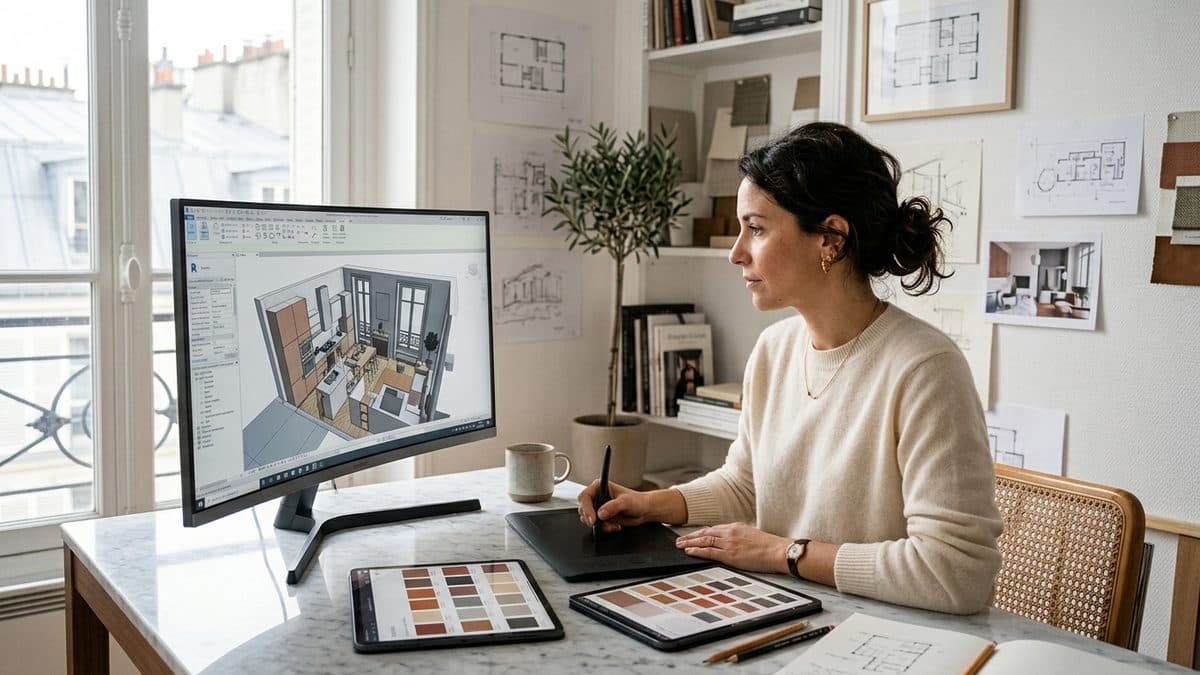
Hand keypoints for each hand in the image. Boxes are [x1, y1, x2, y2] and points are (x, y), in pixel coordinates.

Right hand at [577, 480, 650, 533]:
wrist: (645, 511)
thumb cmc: (637, 501)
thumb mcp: (626, 502)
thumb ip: (613, 506)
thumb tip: (601, 513)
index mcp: (600, 486)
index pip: (585, 496)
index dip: (586, 508)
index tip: (593, 518)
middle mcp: (598, 496)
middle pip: (583, 508)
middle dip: (590, 518)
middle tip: (598, 523)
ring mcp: (599, 507)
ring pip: (587, 518)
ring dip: (598, 524)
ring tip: (611, 524)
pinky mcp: (602, 517)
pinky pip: (595, 525)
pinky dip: (603, 528)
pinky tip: (614, 526)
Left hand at [674, 523, 791, 573]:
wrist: (778, 551)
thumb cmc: (770, 546)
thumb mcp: (752, 535)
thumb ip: (740, 537)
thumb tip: (734, 542)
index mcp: (736, 527)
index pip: (714, 528)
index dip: (701, 532)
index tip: (693, 535)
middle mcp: (730, 532)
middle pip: (705, 533)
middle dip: (691, 537)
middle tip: (679, 540)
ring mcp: (729, 543)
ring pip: (704, 540)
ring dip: (690, 543)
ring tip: (680, 546)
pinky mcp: (730, 554)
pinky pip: (709, 551)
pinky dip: (697, 551)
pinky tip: (689, 552)